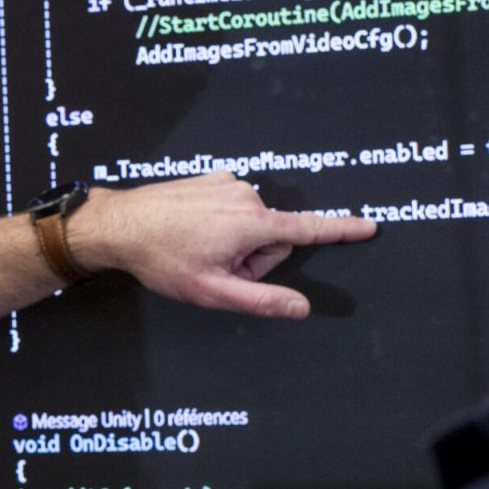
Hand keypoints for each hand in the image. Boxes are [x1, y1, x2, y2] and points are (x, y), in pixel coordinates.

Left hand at [67, 173, 375, 318]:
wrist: (119, 225)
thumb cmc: (162, 259)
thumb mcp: (213, 291)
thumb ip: (261, 300)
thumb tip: (301, 308)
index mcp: (251, 223)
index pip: (308, 229)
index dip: (341, 230)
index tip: (369, 225)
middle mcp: (245, 196)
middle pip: (272, 238)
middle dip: (251, 258)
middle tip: (214, 266)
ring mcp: (227, 184)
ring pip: (251, 225)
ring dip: (233, 243)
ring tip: (196, 248)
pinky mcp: (212, 180)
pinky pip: (232, 210)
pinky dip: (219, 225)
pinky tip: (191, 231)